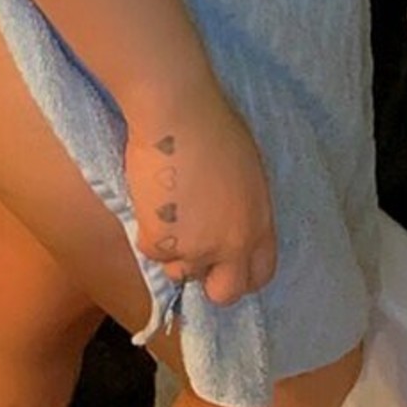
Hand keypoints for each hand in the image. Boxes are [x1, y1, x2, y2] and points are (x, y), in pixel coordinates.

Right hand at [123, 89, 277, 307]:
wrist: (179, 113)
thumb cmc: (214, 125)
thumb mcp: (246, 172)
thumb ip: (241, 206)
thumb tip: (226, 219)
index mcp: (259, 224)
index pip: (260, 274)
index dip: (239, 273)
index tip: (223, 262)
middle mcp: (233, 245)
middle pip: (224, 293)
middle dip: (207, 279)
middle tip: (188, 250)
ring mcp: (197, 247)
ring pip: (180, 271)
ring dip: (172, 250)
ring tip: (166, 210)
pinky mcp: (161, 242)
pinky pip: (151, 249)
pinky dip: (146, 229)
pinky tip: (149, 196)